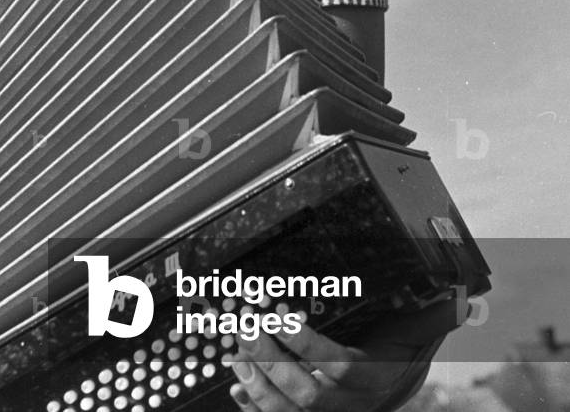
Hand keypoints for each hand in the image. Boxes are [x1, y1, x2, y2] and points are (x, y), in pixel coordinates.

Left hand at [224, 301, 454, 411]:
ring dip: (260, 388)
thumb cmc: (404, 347)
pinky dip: (257, 409)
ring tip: (236, 357)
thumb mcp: (420, 329)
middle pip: (309, 395)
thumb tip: (458, 294)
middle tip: (248, 330)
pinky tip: (238, 390)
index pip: (339, 368)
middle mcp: (354, 405)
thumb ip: (433, 314)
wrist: (402, 382)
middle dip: (274, 364)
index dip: (308, 346)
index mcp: (376, 378)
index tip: (281, 316)